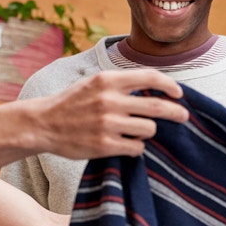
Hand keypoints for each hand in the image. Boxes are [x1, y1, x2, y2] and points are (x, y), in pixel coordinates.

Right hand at [34, 70, 189, 159]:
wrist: (42, 124)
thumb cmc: (72, 103)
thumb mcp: (94, 83)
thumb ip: (120, 84)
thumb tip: (155, 88)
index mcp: (108, 80)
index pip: (151, 78)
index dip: (170, 85)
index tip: (179, 94)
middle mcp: (109, 100)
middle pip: (158, 107)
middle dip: (176, 112)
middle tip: (183, 116)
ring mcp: (107, 124)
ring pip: (149, 129)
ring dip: (148, 131)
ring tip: (136, 132)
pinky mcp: (104, 145)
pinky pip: (137, 147)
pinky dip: (136, 147)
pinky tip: (128, 145)